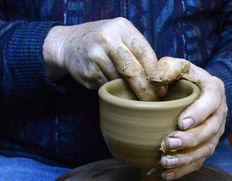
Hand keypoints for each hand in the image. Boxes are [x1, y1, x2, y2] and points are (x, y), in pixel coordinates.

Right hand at [43, 17, 164, 99]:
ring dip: (128, 91)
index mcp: (122, 28)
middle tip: (152, 101)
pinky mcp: (87, 72)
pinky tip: (110, 84)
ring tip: (131, 94)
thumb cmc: (104, 43)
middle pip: (132, 71)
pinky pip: (107, 86)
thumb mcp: (121, 37)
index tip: (162, 90)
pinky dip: (112, 89)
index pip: (146, 54)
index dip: (156, 75)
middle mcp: (108, 39)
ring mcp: (95, 56)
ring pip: (120, 82)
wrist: (69, 44)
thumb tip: (160, 81)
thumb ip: (138, 53)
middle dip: (145, 90)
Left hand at [151, 57, 227, 179]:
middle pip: (210, 131)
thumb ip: (168, 67)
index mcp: (214, 90)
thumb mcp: (178, 65)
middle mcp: (219, 113)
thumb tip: (156, 80)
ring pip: (206, 150)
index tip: (181, 122)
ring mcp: (215, 132)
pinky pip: (199, 161)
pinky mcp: (207, 145)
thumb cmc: (185, 77)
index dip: (198, 114)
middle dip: (189, 140)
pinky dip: (183, 170)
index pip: (210, 103)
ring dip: (185, 159)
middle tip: (168, 143)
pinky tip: (166, 174)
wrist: (198, 90)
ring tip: (164, 162)